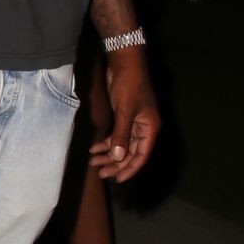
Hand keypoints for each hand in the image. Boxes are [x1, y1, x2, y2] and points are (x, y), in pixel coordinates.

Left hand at [89, 51, 160, 183]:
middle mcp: (144, 128)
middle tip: (100, 172)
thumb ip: (121, 134)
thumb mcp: (125, 111)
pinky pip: (116, 135)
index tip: (117, 179)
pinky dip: (106, 142)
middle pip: (130, 153)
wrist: (125, 63)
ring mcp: (134, 123)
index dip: (130, 168)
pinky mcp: (124, 117)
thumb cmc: (129, 85)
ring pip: (122, 145)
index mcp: (150, 128)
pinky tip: (94, 148)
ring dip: (109, 154)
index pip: (141, 155)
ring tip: (94, 162)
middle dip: (115, 163)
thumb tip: (118, 157)